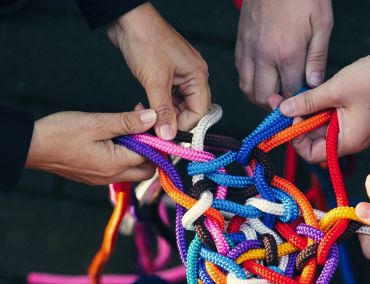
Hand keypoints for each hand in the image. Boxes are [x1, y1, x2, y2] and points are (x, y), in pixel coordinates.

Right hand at [25, 109, 157, 184]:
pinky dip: (123, 157)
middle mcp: (112, 176)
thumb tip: (152, 118)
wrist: (30, 147)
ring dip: (137, 154)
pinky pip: (117, 171)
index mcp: (116, 164)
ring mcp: (102, 179)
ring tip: (127, 130)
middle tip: (144, 130)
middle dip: (152, 152)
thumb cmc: (61, 133)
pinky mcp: (94, 177)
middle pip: (146, 170)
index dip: (155, 139)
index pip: (151, 157)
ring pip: (132, 171)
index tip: (151, 121)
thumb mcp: (97, 123)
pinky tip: (114, 139)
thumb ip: (126, 122)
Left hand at [107, 2, 210, 138]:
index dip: (184, 126)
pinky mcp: (167, 72)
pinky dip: (158, 104)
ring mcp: (180, 74)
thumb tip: (168, 135)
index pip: (200, 112)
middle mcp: (193, 75)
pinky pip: (168, 96)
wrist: (126, 17)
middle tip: (155, 130)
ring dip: (163, 114)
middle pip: (190, 109)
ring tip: (147, 117)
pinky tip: (146, 107)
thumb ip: (162, 111)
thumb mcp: (155, 81)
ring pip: (178, 104)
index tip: (167, 136)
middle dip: (173, 121)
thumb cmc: (145, 40)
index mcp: (198, 75)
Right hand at [236, 0, 332, 105]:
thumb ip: (317, 58)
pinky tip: (264, 76)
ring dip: (261, 96)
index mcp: (286, 54)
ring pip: (248, 88)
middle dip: (277, 104)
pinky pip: (241, 72)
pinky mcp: (241, 41)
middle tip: (289, 101)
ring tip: (275, 93)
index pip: (289, 94)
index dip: (297, 101)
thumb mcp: (322, 23)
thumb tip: (314, 84)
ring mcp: (249, 48)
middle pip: (264, 97)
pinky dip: (250, 81)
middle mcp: (263, 55)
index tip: (304, 101)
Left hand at [272, 43, 369, 162]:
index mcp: (348, 142)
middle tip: (282, 104)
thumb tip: (282, 110)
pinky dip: (317, 108)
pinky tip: (310, 94)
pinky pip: (329, 118)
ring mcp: (352, 128)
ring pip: (320, 128)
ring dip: (306, 114)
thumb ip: (307, 102)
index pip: (312, 154)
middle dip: (297, 124)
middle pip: (314, 142)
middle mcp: (350, 140)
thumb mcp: (334, 91)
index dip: (297, 139)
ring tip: (295, 96)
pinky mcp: (353, 116)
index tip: (290, 117)